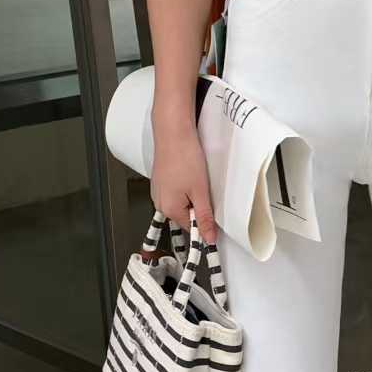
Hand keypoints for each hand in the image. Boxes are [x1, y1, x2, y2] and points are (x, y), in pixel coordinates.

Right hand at [150, 106, 219, 245]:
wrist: (173, 133)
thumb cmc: (185, 159)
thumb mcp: (200, 192)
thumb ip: (204, 217)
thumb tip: (208, 239)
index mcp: (169, 209)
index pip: (191, 227)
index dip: (204, 221)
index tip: (212, 210)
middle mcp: (160, 203)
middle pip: (185, 215)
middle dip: (198, 206)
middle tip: (205, 189)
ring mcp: (158, 191)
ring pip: (181, 202)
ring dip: (192, 195)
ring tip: (197, 180)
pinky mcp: (160, 181)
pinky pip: (175, 192)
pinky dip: (185, 186)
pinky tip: (189, 174)